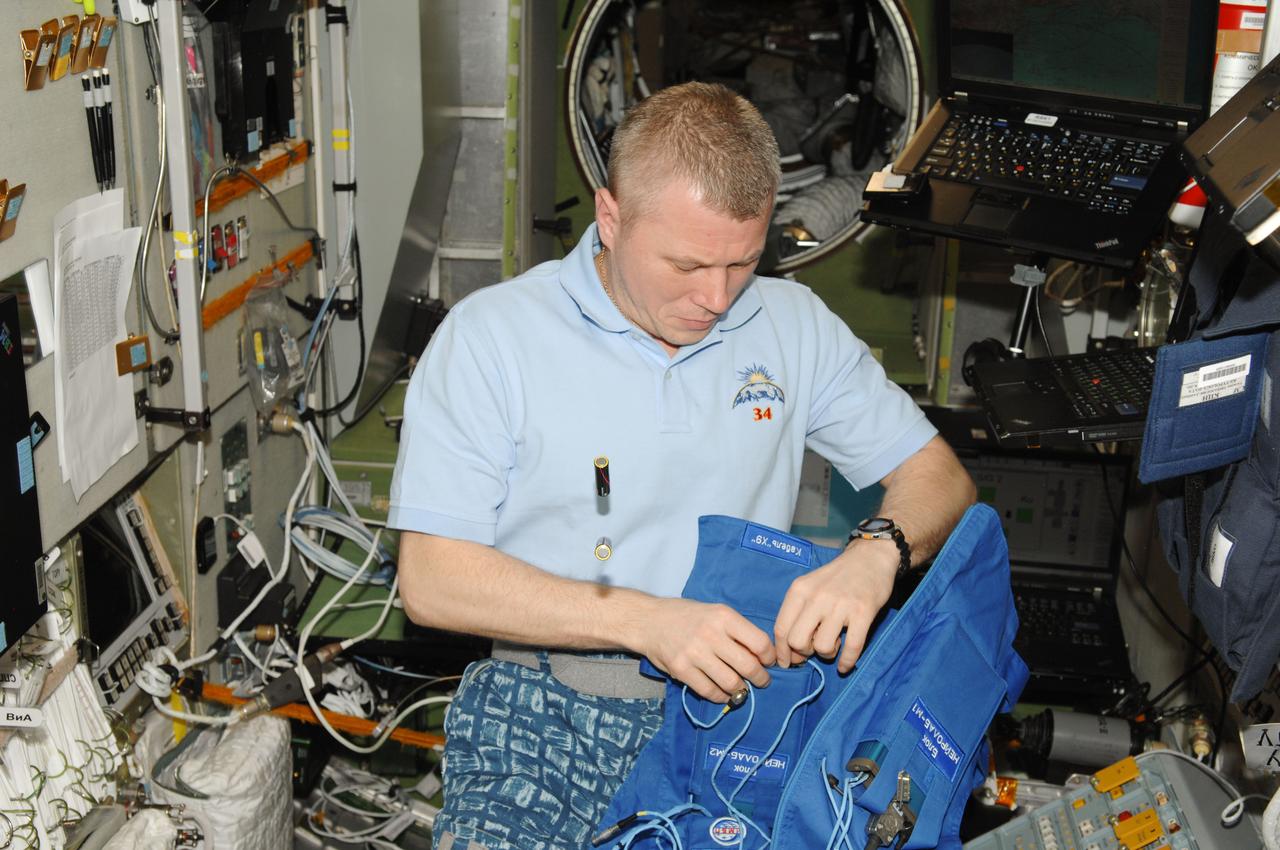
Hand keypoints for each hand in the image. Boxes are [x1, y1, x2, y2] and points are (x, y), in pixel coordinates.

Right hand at [635, 598, 775, 702]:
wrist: (649, 621)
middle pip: (748, 666)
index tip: (769, 662)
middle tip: (762, 681)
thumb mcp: (715, 612)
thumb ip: (737, 631)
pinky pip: (710, 691)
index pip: (760, 642)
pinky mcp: (681, 670)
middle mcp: (710, 634)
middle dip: (761, 678)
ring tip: (741, 688)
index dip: (769, 657)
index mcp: (723, 616)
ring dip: (741, 690)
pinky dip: (721, 696)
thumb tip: (762, 656)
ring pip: (731, 683)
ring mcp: (695, 653)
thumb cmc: (687, 616)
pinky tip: (723, 693)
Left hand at [773, 539, 897, 673]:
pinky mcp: (864, 612)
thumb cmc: (837, 576)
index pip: (781, 628)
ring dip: (827, 654)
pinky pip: (852, 647)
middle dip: (804, 653)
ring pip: (822, 647)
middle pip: (797, 641)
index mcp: (800, 590)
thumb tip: (789, 650)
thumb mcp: (810, 586)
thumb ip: (798, 612)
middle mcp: (817, 597)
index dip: (782, 651)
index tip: (787, 662)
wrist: (870, 557)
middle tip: (814, 648)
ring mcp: (841, 605)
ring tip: (834, 644)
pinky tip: (845, 664)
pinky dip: (847, 662)